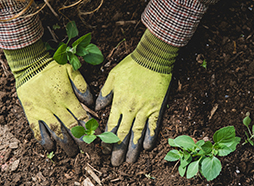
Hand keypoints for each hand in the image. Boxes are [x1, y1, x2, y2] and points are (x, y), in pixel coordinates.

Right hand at [5, 40, 92, 156]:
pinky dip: (44, 140)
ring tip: (72, 153)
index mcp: (68, 98)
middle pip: (71, 128)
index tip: (97, 139)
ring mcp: (43, 111)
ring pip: (56, 132)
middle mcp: (57, 107)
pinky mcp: (31, 113)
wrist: (30, 65)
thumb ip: (83, 86)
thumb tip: (91, 103)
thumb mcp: (72, 71)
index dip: (90, 129)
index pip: (82, 117)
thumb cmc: (53, 68)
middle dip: (81, 141)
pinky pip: (37, 130)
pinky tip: (50, 148)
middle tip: (89, 152)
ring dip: (65, 144)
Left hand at [96, 29, 178, 165]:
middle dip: (119, 150)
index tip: (105, 150)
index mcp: (118, 102)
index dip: (107, 140)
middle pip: (123, 134)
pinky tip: (147, 147)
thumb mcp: (112, 76)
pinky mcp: (156, 107)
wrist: (152, 59)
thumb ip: (104, 94)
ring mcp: (145, 109)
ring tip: (131, 160)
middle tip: (116, 163)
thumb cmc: (131, 66)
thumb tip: (97, 108)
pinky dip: (150, 136)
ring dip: (133, 148)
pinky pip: (153, 125)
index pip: (111, 126)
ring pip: (137, 133)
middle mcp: (130, 109)